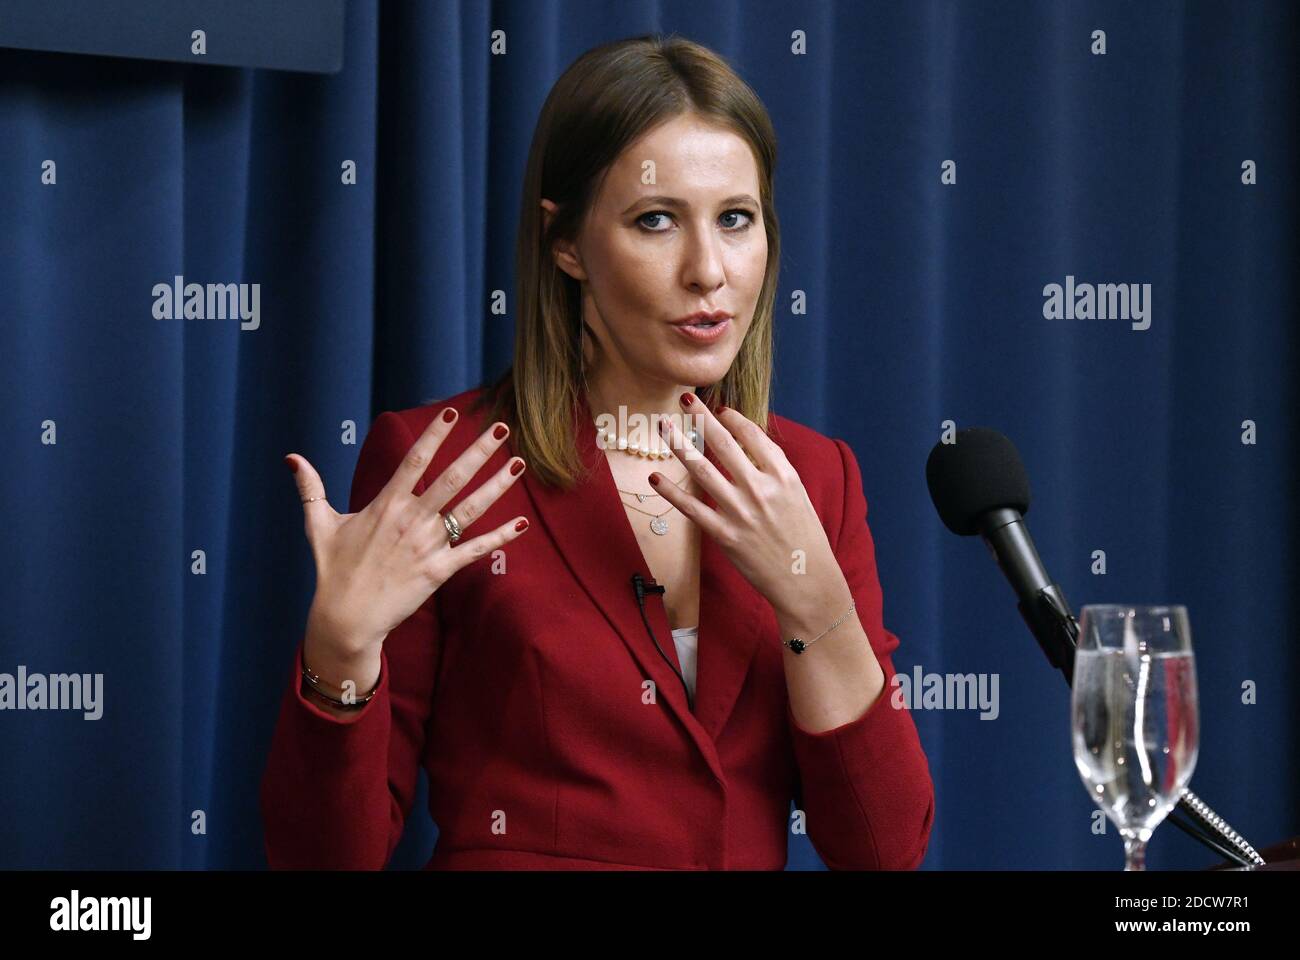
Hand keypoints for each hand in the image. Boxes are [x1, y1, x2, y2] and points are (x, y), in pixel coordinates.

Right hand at [286, 409, 529, 660]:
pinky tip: (521, 523)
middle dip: (479, 451)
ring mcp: (428, 545)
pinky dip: (499, 537)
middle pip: (452, 478)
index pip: (415, 461)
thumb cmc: (332, 570)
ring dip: (497, 485)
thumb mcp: (319, 525)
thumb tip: (292, 458)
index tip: (453, 414)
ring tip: (518, 463)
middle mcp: (411, 520)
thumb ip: (311, 489)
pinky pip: (475, 550)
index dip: (435, 436)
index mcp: (386, 504)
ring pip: (470, 509)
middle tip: (502, 428)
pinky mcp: (439, 570)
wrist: (345, 618)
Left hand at [652, 394, 845, 619]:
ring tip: (663, 426)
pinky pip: (691, 508)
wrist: (806, 579)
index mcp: (783, 475)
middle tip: (685, 399)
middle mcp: (761, 489)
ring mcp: (740, 512)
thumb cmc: (803, 536)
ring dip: (679, 444)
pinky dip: (671, 492)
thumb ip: (773, 469)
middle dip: (701, 417)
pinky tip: (656, 477)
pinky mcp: (724, 535)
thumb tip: (746, 444)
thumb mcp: (797, 494)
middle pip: (724, 444)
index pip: (753, 435)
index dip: (732, 418)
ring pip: (702, 469)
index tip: (718, 408)